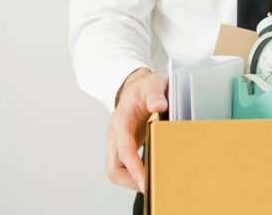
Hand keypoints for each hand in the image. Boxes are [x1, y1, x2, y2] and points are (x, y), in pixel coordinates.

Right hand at [106, 68, 168, 191]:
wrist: (135, 86)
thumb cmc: (144, 87)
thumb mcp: (152, 84)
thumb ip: (155, 94)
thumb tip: (159, 106)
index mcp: (121, 118)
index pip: (123, 147)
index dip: (133, 165)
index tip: (144, 180)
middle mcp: (115, 133)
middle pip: (113, 166)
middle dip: (129, 180)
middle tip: (149, 188)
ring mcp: (117, 141)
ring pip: (115, 169)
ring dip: (130, 180)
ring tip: (149, 185)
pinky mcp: (123, 146)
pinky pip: (122, 166)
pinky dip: (133, 175)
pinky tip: (148, 176)